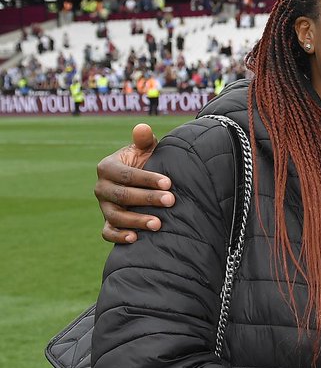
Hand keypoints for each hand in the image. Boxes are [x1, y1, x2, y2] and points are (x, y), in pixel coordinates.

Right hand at [94, 124, 170, 242]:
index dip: (147, 179)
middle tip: (171, 201)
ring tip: (158, 223)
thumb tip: (142, 128)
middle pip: (122, 195)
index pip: (127, 174)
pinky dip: (118, 236)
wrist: (145, 183)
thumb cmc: (147, 163)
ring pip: (116, 216)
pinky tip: (135, 238)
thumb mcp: (146, 150)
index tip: (168, 183)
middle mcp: (102, 187)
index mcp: (107, 167)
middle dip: (147, 199)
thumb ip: (144, 140)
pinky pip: (108, 232)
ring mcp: (103, 206)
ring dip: (137, 221)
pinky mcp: (108, 222)